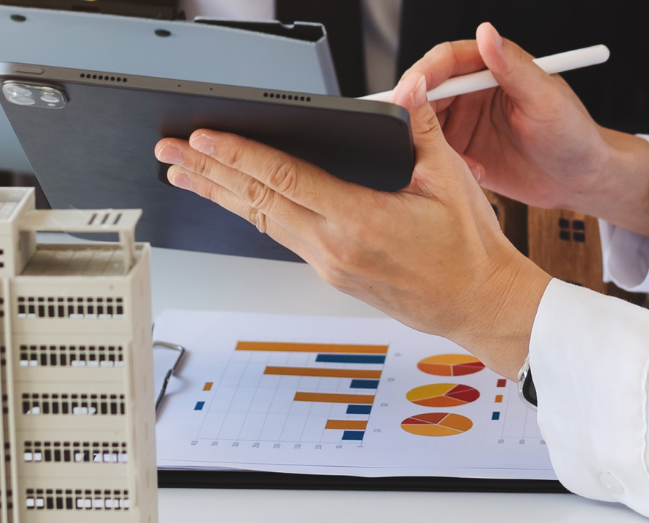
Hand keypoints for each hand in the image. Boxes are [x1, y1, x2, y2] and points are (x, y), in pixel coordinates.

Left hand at [153, 76, 552, 372]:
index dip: (237, 154)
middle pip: (256, 202)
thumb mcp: (450, 178)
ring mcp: (328, 265)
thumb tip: (406, 91)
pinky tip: (235, 200)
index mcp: (358, 220)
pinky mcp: (332, 274)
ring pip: (261, 222)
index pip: (282, 178)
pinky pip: (281, 236)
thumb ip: (420, 129)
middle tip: (169, 152)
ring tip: (185, 175)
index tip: (203, 138)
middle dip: (207, 173)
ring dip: (220, 195)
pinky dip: (252, 214)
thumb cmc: (469, 252)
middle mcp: (333, 247)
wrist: (479, 305)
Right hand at [401, 23, 648, 235]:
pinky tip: (473, 173)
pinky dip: (444, 165)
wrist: (581, 180)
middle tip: (408, 129)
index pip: (446, 60)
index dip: (423, 73)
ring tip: (449, 157)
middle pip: (426, 92)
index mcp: (492, 68)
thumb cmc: (574, 134)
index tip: (409, 89)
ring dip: (428, 141)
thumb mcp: (545, 98)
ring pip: (425, 125)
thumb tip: (487, 32)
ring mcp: (466, 123)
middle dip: (413, 109)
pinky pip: (437, 156)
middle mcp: (473, 92)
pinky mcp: (463, 153)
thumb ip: (513, 66)